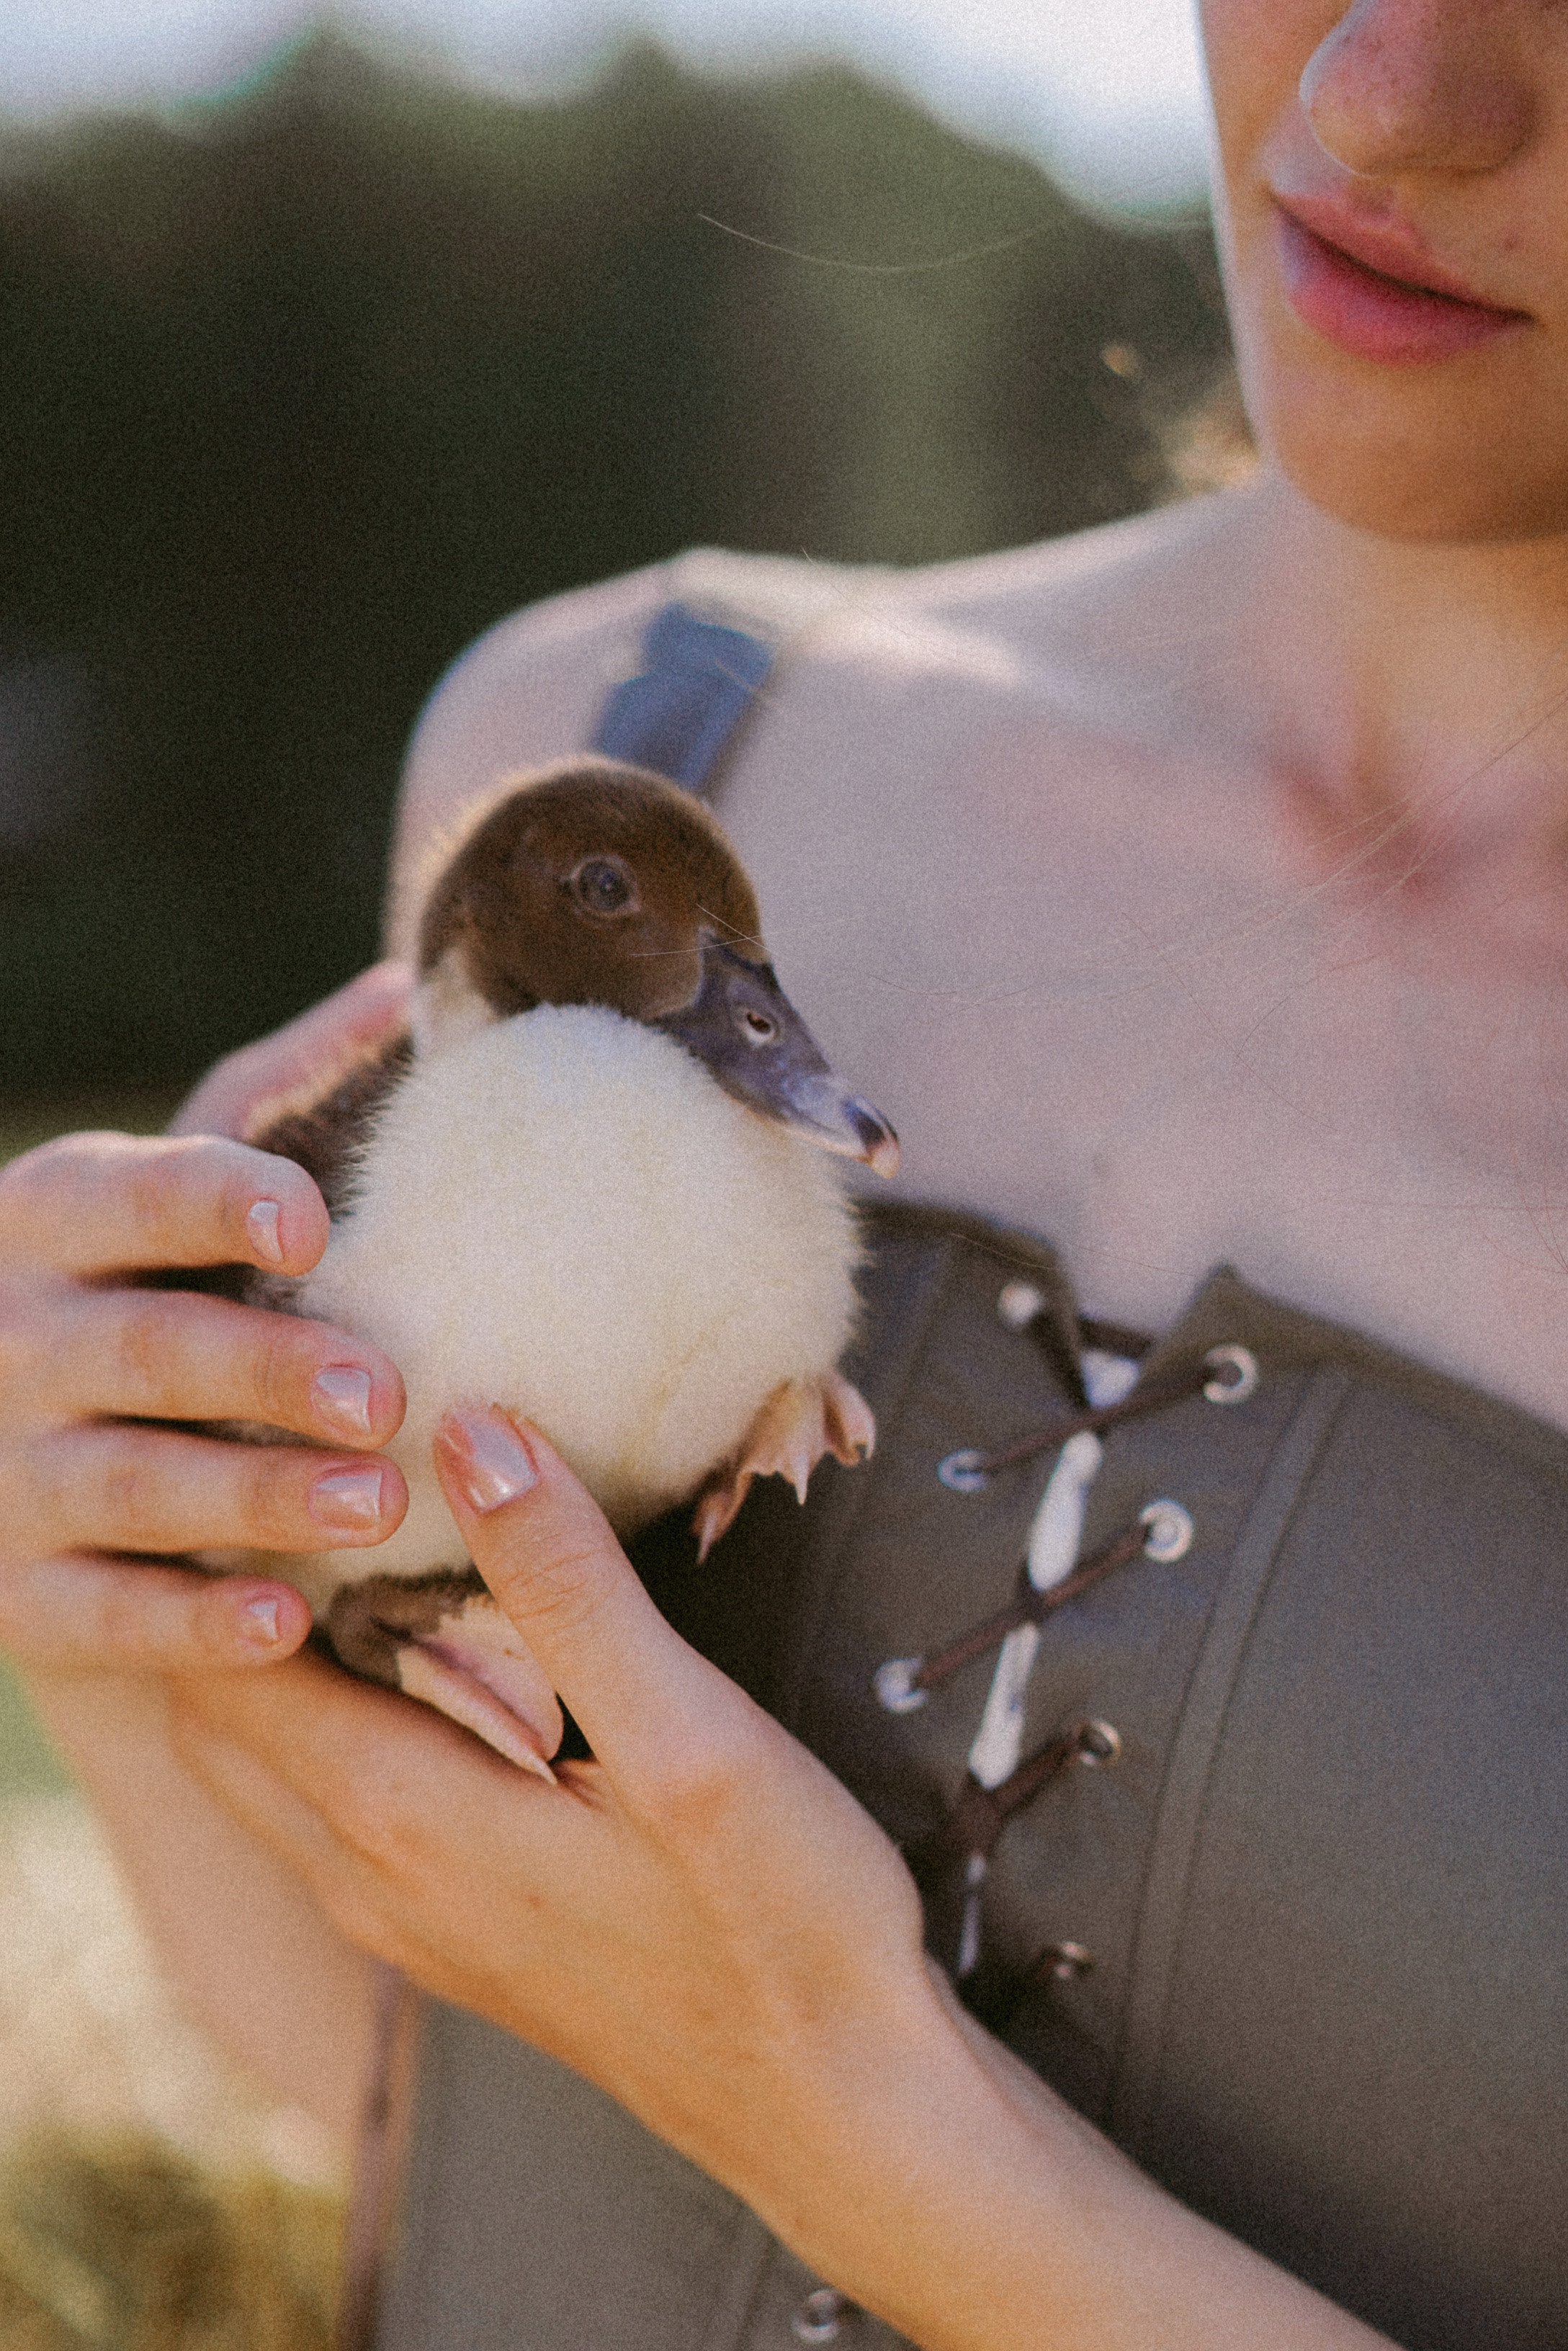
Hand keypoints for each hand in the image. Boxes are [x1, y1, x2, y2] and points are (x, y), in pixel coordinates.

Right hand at [0, 964, 412, 1681]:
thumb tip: (402, 987)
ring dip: (251, 1497)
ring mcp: (4, 1472)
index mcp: (53, 1218)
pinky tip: (282, 1620)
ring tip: (376, 1501)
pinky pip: (102, 1613)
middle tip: (384, 1392)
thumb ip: (277, 1093)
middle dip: (260, 1372)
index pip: (130, 1197)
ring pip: (130, 1486)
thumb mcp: (174, 1179)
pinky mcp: (18, 1592)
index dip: (215, 1205)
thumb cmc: (134, 1279)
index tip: (314, 1223)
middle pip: (141, 1351)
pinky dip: (188, 1621)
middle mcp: (11, 1338)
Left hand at [164, 1407, 955, 2256]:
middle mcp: (369, 1878)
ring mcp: (410, 1919)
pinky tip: (439, 1656)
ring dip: (288, 1659)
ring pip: (276, 1768)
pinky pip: (341, 1809)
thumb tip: (469, 1433)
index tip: (294, 1447)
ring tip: (369, 1538)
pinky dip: (345, 1718)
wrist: (836, 2108)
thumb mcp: (690, 1740)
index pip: (225, 1664)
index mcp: (402, 1817)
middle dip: (236, 1599)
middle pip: (222, 1718)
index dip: (232, 1548)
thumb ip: (571, 1590)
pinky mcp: (459, 1936)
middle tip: (320, 1478)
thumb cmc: (777, 1923)